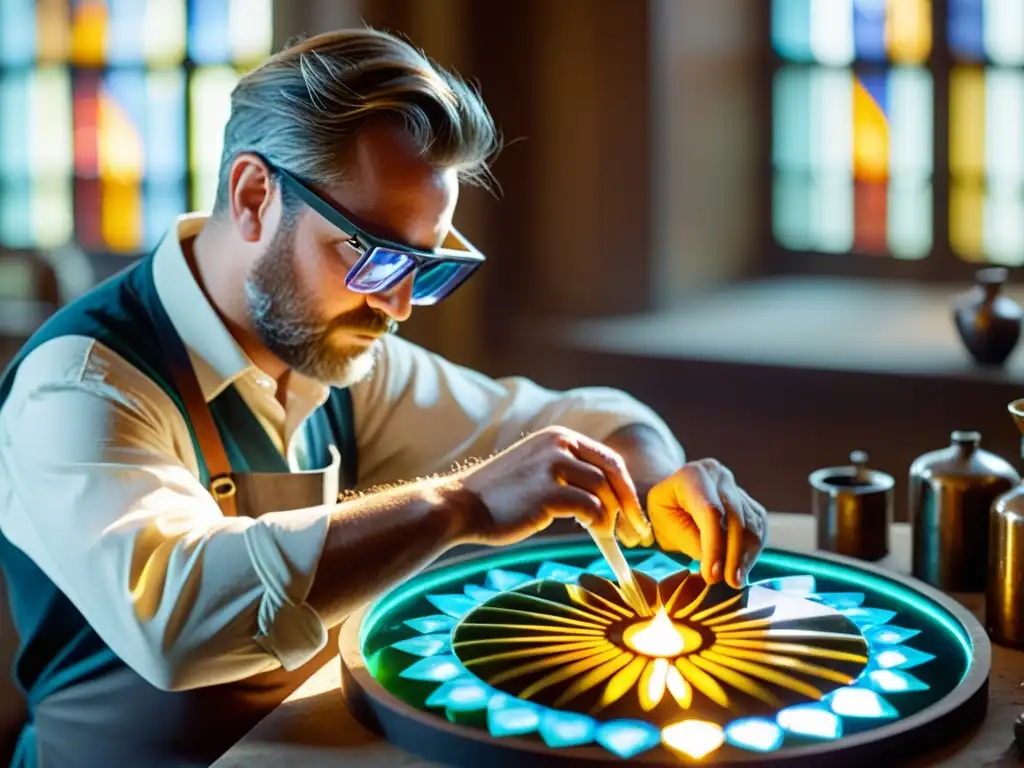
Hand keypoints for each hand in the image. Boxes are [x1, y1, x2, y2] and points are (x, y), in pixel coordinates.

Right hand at [451, 426, 652, 546]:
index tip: (634, 513)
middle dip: (630, 506)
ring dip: (612, 519)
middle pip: (613, 474)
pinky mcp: (549, 492)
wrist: (461, 504)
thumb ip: (569, 473)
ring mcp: (554, 467)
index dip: (626, 488)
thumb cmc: (500, 496)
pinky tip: (594, 535)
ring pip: (604, 493)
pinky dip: (599, 525)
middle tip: (638, 533)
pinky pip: (591, 509)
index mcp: (559, 436)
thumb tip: (608, 498)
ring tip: (607, 537)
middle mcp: (559, 444)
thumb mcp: (537, 469)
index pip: (609, 459)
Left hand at [646, 458, 765, 588]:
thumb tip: (717, 565)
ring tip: (736, 580)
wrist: (674, 495)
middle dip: (733, 555)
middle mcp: (719, 476)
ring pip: (751, 524)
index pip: (711, 512)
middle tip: (728, 582)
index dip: (714, 546)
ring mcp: (736, 487)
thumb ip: (689, 539)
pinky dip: (752, 551)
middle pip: (736, 517)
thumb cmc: (664, 511)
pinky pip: (759, 528)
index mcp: (693, 476)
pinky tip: (742, 568)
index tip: (712, 575)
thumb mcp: (664, 523)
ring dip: (746, 557)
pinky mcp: (748, 502)